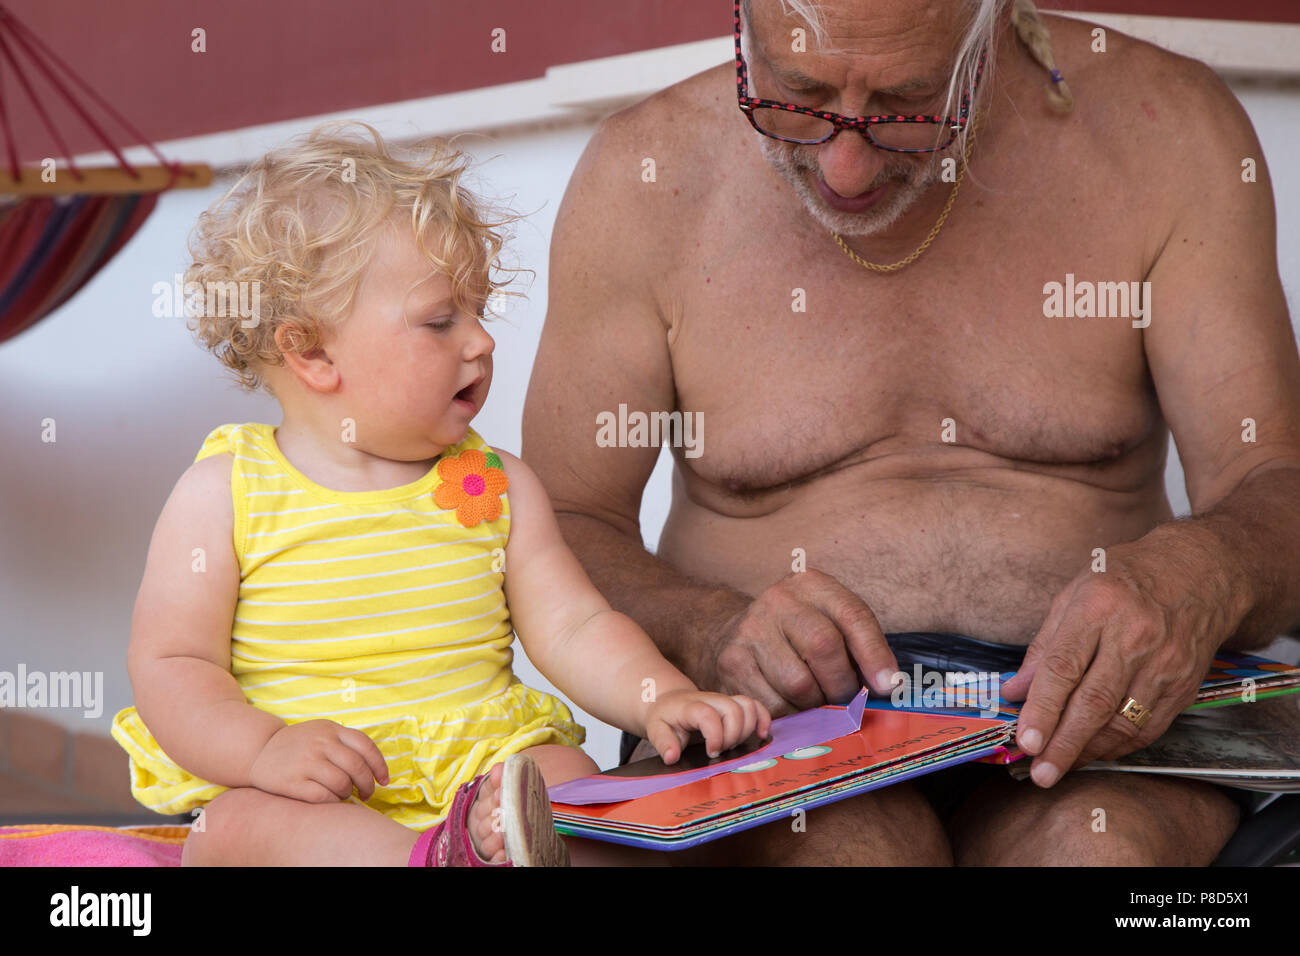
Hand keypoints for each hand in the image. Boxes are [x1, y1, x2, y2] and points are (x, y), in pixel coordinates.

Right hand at [248, 719, 390, 802]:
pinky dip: (333, 801)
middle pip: (357, 767)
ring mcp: (306, 761)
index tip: (384, 780)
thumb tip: (374, 768)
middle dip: (367, 785)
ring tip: (344, 795)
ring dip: (348, 793)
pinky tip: (331, 800)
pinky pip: (323, 796)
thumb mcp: (321, 732)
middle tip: (367, 794)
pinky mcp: (292, 781)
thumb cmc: (299, 745)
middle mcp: (320, 742)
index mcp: (331, 729)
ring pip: (342, 783)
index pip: (365, 746)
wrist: (259, 750)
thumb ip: (345, 742)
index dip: (379, 766)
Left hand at [644, 690, 772, 763]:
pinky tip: (761, 735)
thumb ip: (663, 743)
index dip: (715, 736)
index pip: (708, 715)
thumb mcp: (656, 729)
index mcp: (691, 707)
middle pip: (733, 710)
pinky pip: (756, 706)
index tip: (711, 752)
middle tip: (720, 751)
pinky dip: (763, 719)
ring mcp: (725, 701)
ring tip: (733, 746)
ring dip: (747, 730)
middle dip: (732, 736)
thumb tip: (671, 757)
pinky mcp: (735, 704)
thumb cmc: (665, 718)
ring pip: (747, 706)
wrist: (669, 701)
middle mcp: (711, 700)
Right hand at [700, 569, 898, 716]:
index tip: (886, 686)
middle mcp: (779, 600)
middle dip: (842, 685)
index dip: (874, 654)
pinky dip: (790, 717)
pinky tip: (792, 708)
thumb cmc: (797, 636)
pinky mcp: (732, 662)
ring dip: (816, 705)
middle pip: (824, 647)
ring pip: (799, 683)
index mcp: (812, 584)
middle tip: (844, 700)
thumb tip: (888, 686)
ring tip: (816, 702)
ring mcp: (751, 630)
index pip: (852, 616)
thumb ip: (860, 647)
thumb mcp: (830, 623)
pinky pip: (773, 705)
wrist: (734, 635)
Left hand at [1000, 537, 1232, 787]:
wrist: (1200, 573)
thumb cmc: (1126, 578)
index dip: (1042, 709)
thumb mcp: (1074, 594)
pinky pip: (1147, 728)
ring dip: (1087, 751)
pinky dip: (1116, 746)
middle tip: (1039, 773)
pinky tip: (1092, 751)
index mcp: (1099, 607)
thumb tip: (1015, 691)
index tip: (1024, 741)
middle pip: (1093, 702)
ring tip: (1059, 766)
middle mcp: (1134, 637)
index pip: (1064, 668)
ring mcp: (1164, 665)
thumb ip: (1044, 646)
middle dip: (1062, 744)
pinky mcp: (1183, 686)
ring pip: (1122, 722)